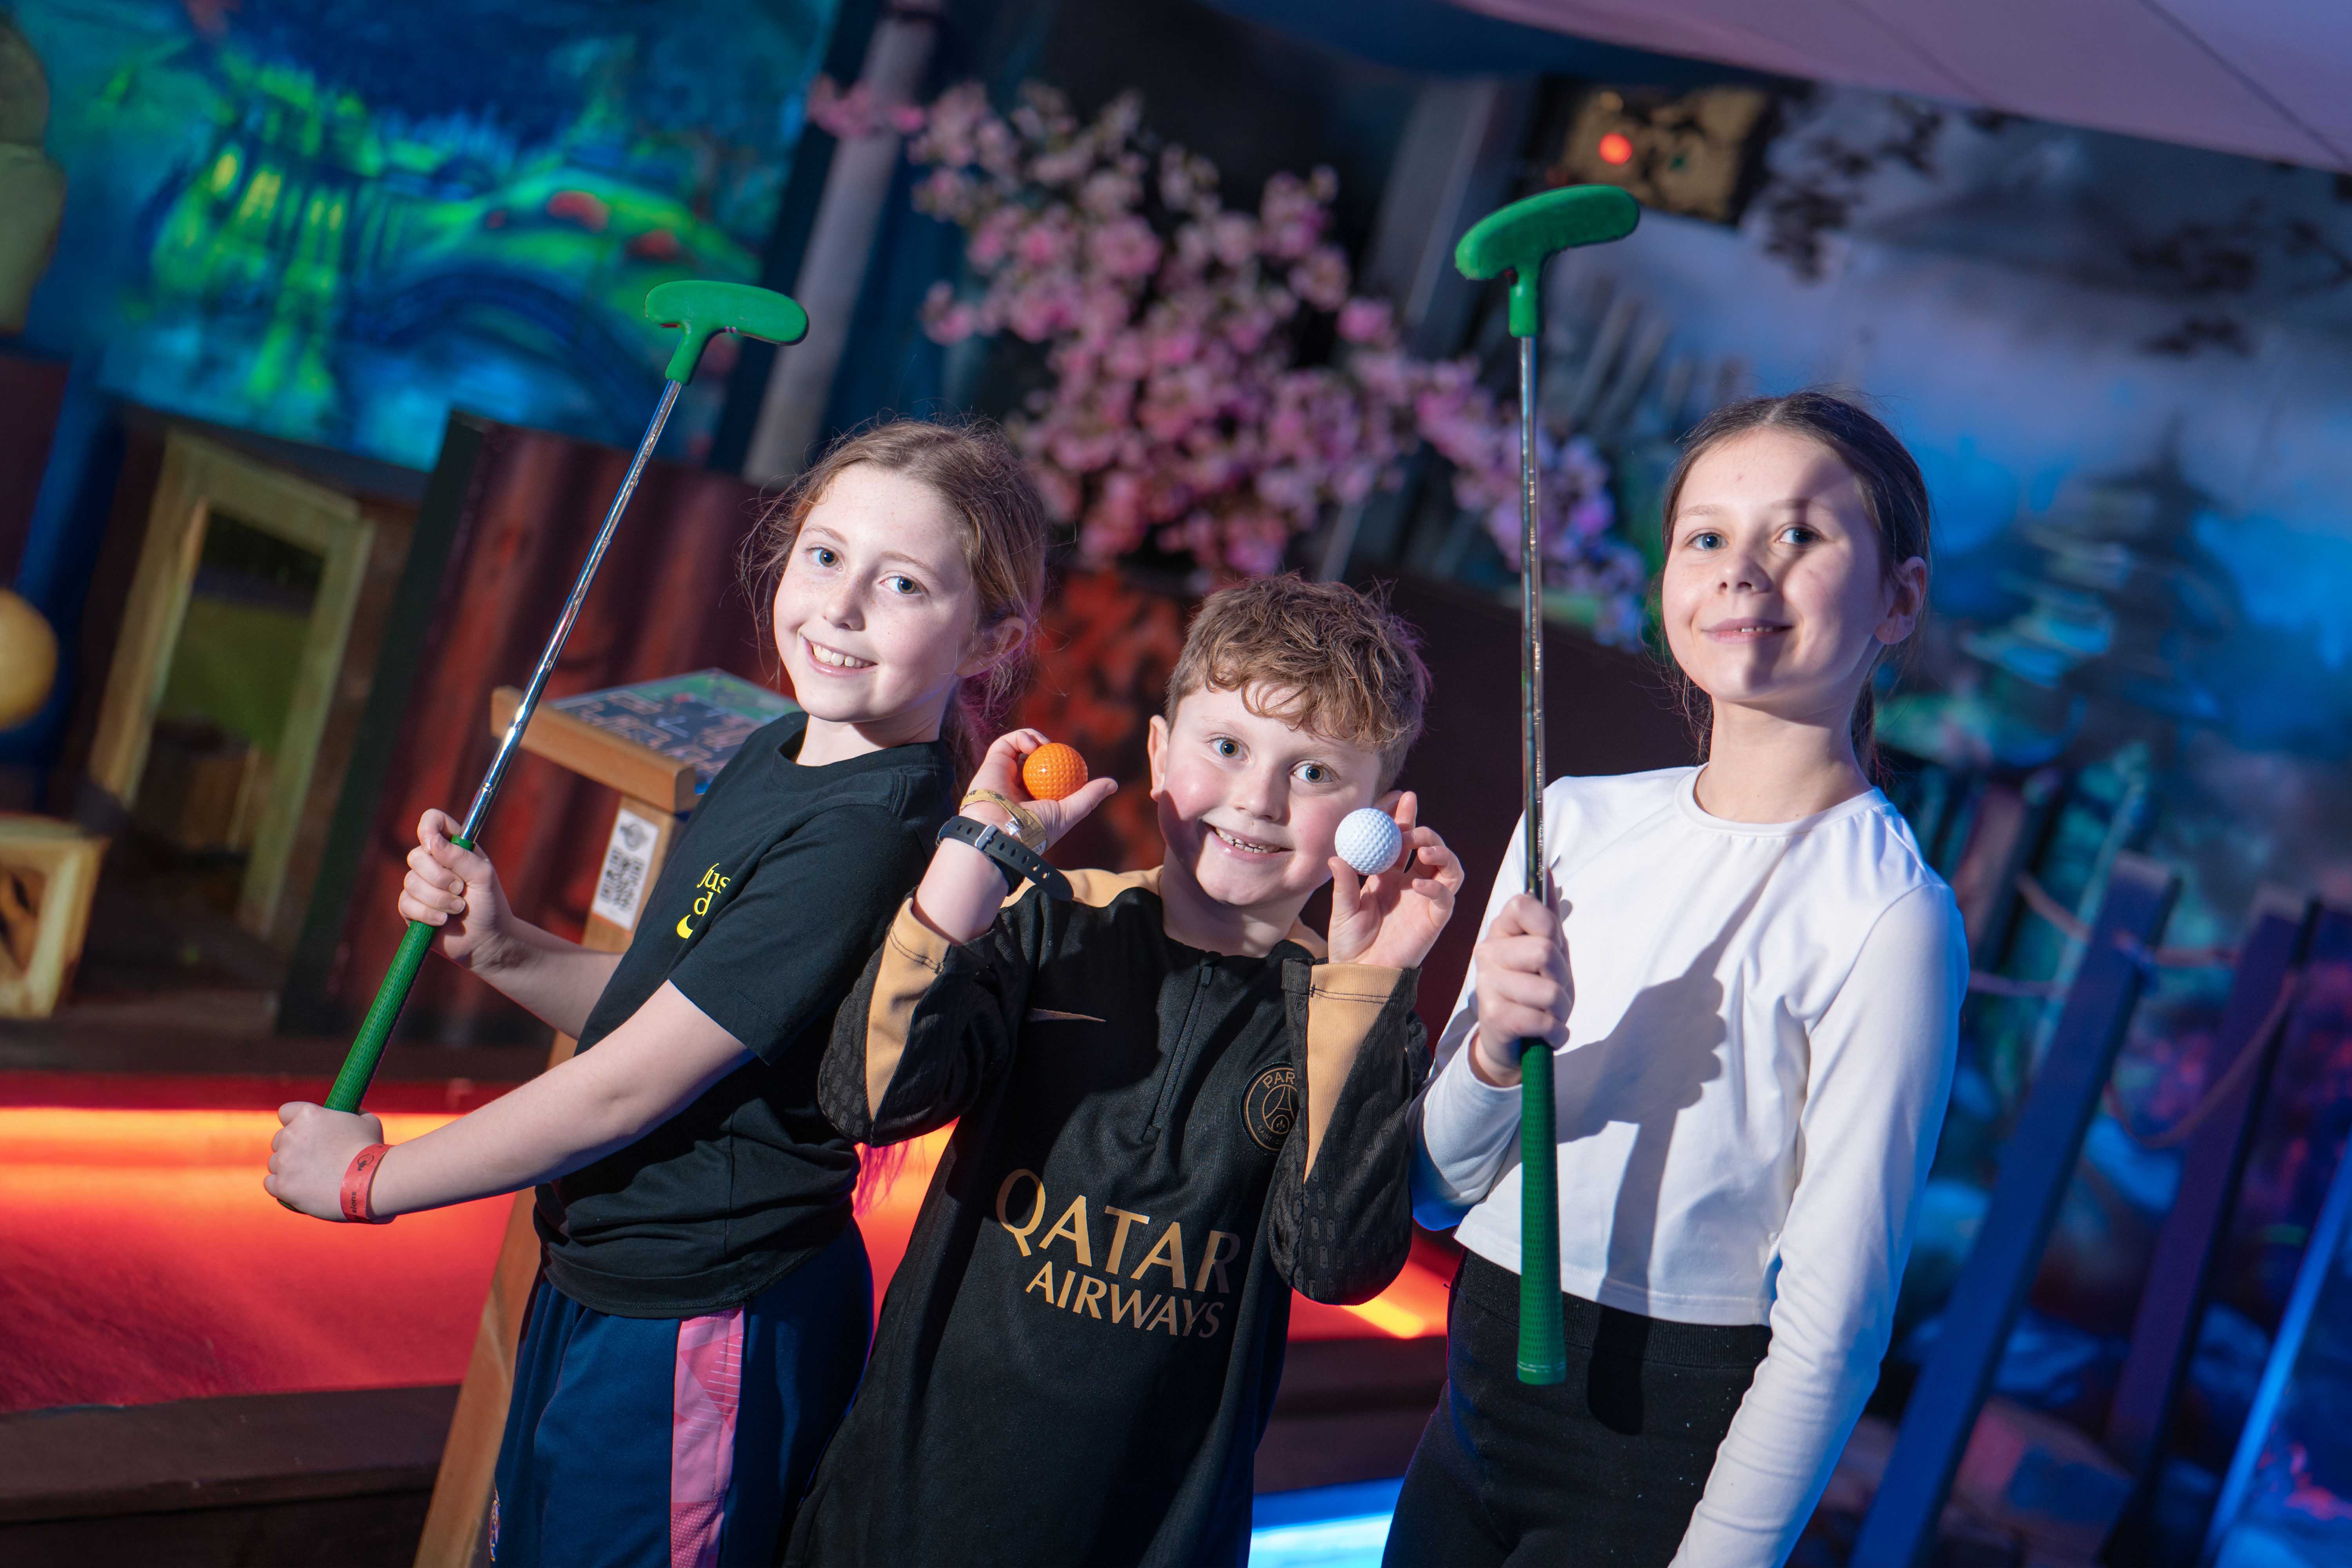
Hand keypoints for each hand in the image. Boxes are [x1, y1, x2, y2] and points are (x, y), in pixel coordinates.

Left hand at [265, 1102, 387, 1219]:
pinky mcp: (282, 1186)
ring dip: (288, 1168)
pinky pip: (271, 1183)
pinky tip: (298, 1188)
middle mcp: (291, 1135)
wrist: (370, 1182)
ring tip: (310, 1177)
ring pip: (275, 1163)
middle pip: (279, 1140)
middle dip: (292, 1147)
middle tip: (312, 1159)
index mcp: (308, 1115)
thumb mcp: (367, 1121)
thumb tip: (349, 1114)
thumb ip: (351, 1115)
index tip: (305, 1132)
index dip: (295, 1122)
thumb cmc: (371, 1151)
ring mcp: (284, 1161)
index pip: (286, 1112)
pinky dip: (282, 1186)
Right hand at [400, 809, 514, 971]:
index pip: (432, 821)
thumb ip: (460, 857)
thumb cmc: (490, 906)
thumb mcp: (483, 877)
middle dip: (439, 877)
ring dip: (438, 899)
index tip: (435, 845)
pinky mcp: (411, 907)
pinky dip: (428, 914)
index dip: (429, 827)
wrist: (486, 941)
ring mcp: (421, 884)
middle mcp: (435, 862)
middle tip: (460, 889)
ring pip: (411, 882)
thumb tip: (432, 842)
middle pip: (416, 855)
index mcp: (454, 847)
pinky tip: (443, 921)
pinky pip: (406, 903)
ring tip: (458, 908)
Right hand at [967, 729, 1116, 845]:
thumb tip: (1113, 783)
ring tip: (1046, 746)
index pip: (1050, 776)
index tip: (1074, 762)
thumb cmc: (1036, 827)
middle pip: (1035, 760)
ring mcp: (1003, 774)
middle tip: (1060, 751)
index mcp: (1032, 799)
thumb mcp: (1069, 813)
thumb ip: (1089, 797)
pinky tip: (1035, 746)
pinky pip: (1007, 742)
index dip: (1063, 764)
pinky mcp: (992, 763)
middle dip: (1050, 750)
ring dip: (1037, 740)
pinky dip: (1023, 737)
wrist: (1003, 830)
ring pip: (1020, 747)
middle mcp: (1016, 786)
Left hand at [1326, 792, 1464, 969]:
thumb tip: (1335, 856)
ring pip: (1448, 868)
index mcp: (1388, 876)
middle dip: (1424, 831)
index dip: (1403, 818)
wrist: (1359, 974)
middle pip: (1428, 848)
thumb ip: (1344, 884)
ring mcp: (1425, 901)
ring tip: (1424, 848)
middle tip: (1412, 827)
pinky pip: (1446, 898)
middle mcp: (1411, 884)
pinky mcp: (1435, 920)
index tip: (1401, 797)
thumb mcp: (1342, 909)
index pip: (1399, 840)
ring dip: (1441, 853)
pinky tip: (1419, 883)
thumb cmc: (1349, 942)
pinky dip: (1437, 887)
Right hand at [1469, 893, 1570, 1086]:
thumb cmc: (1532, 991)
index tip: (1550, 947)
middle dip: (1562, 978)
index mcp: (1501, 929)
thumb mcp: (1546, 950)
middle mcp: (1487, 951)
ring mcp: (1488, 983)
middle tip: (1553, 990)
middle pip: (1545, 951)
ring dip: (1562, 1010)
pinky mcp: (1493, 1016)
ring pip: (1548, 990)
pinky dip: (1556, 1032)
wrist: (1509, 1042)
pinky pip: (1542, 1019)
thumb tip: (1547, 869)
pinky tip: (1547, 1034)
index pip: (1524, 905)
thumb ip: (1547, 913)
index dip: (1548, 927)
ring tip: (1549, 1014)